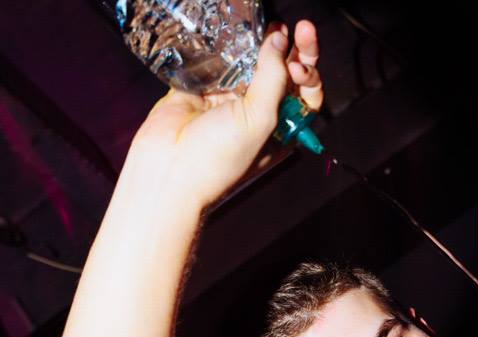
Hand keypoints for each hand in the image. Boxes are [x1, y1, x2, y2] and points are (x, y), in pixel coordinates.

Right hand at [124, 20, 324, 208]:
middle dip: (296, 51)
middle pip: (286, 76)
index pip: (306, 95)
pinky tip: (238, 33)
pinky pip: (221, 61)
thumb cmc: (218, 159)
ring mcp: (231, 100)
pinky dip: (230, 45)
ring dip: (266, 45)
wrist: (169, 169)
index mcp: (281, 129)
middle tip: (300, 28)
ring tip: (274, 26)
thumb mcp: (260, 119)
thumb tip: (280, 42)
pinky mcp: (203, 90)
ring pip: (255, 64)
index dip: (309, 73)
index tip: (298, 61)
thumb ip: (273, 78)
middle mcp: (259, 114)